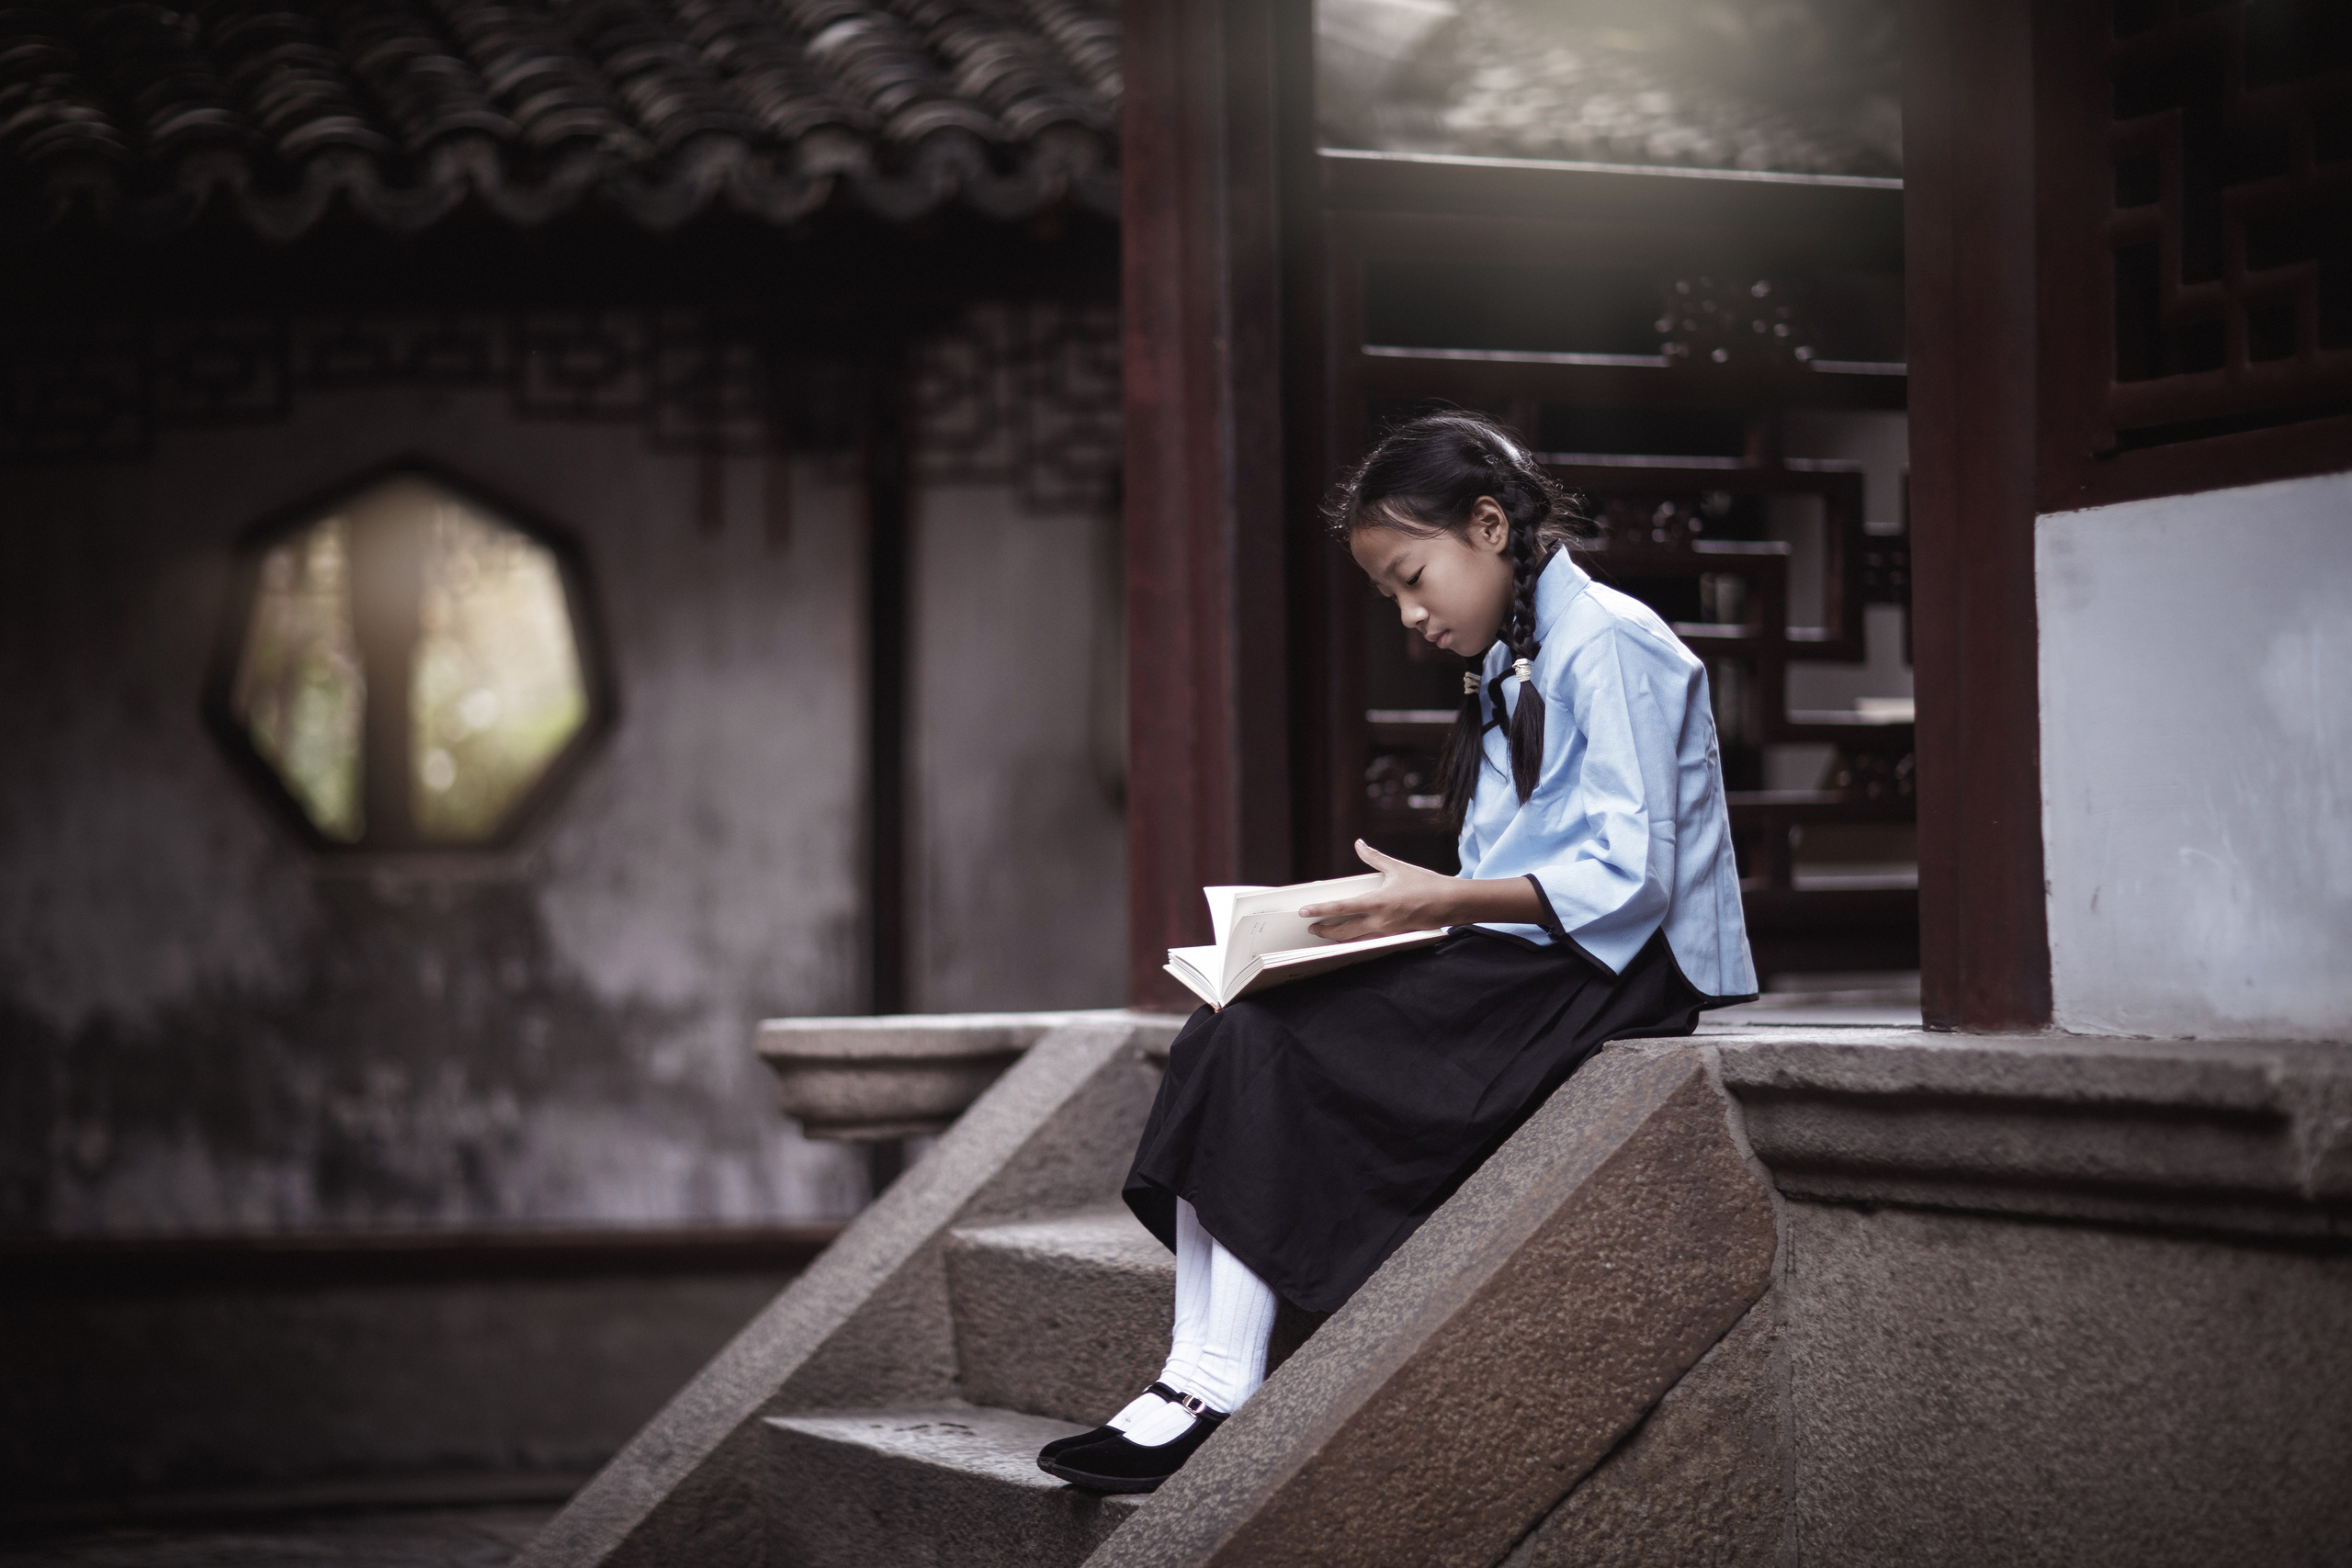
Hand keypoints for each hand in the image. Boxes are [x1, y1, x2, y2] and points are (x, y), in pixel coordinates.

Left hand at [1299, 841, 1470, 939]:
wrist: (1452, 903)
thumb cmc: (1427, 884)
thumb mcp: (1397, 868)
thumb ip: (1374, 858)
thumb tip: (1359, 844)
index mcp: (1377, 902)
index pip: (1341, 908)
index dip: (1320, 910)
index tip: (1305, 912)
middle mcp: (1380, 920)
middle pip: (1344, 931)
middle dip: (1325, 930)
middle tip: (1312, 927)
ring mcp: (1387, 931)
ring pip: (1356, 939)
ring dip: (1339, 937)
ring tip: (1327, 933)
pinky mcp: (1395, 935)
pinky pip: (1370, 940)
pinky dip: (1357, 939)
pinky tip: (1352, 936)